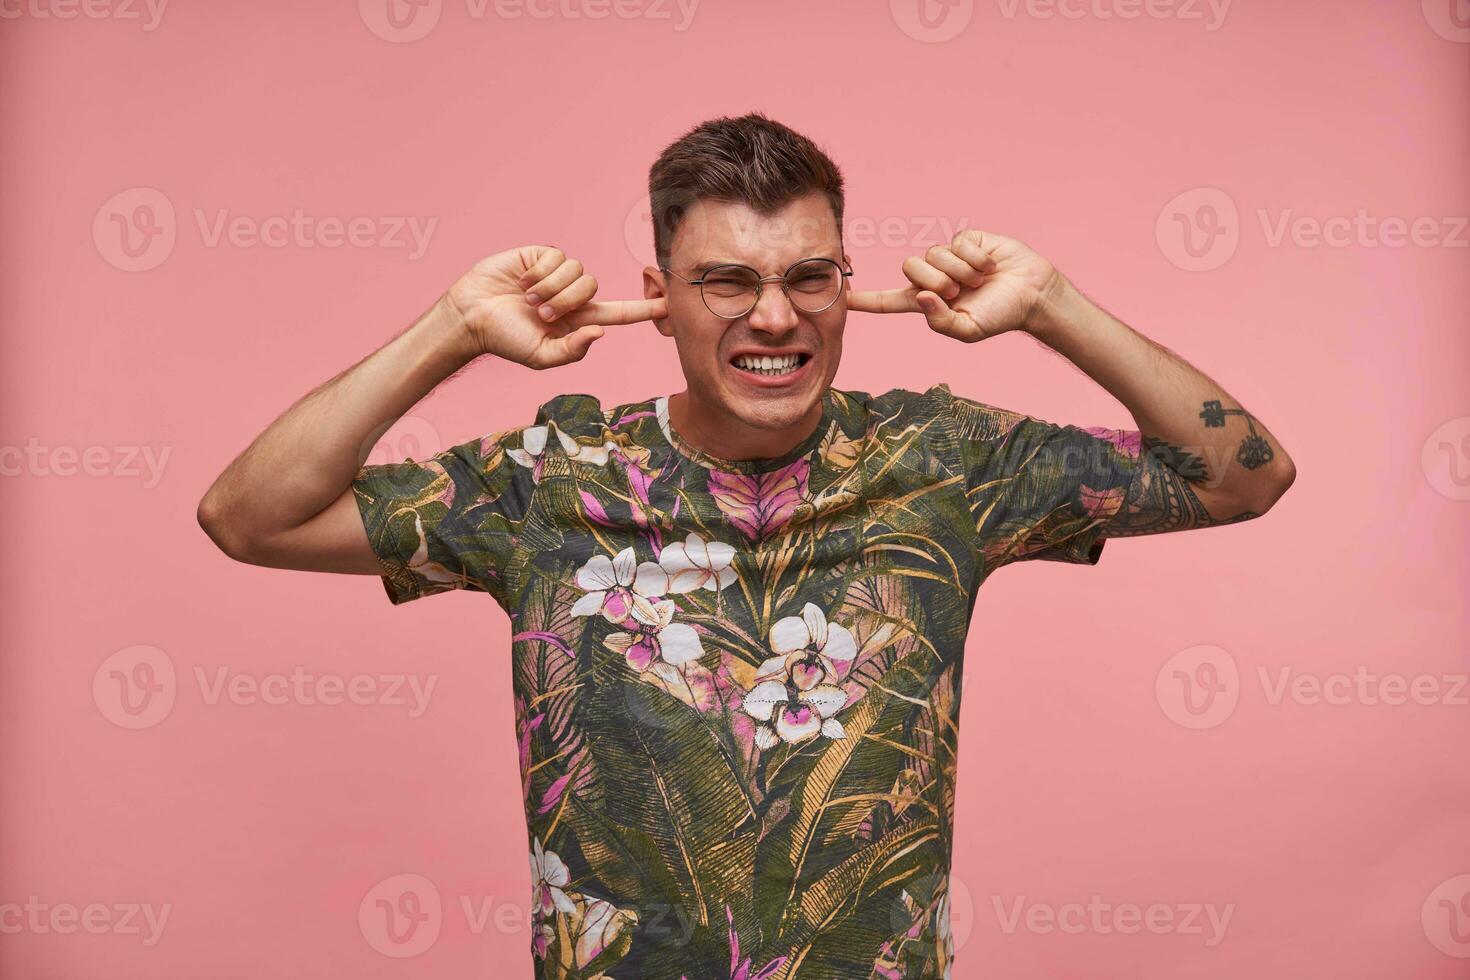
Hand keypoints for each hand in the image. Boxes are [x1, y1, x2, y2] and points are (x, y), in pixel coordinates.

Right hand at [445, 246, 665, 369]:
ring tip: (528, 298)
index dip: (643, 308)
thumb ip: (573, 350)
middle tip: (540, 313)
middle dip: (566, 302)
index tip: (670, 303)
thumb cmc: (505, 340)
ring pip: (578, 272)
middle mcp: (572, 296)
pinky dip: (540, 272)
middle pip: (593, 290)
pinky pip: (557, 257)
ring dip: (551, 288)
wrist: (472, 316)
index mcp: (578, 321)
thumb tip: (601, 332)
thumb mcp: (541, 357)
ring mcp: (557, 274)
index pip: (618, 313)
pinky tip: (522, 280)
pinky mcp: (541, 256)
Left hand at [847, 230, 1063, 341]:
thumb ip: (940, 321)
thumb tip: (919, 297)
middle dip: (937, 281)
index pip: (888, 302)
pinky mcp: (966, 239)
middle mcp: (933, 277)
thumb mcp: (968, 330)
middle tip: (961, 291)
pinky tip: (990, 265)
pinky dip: (975, 258)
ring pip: (934, 254)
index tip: (841, 297)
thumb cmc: (1000, 316)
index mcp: (927, 303)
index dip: (866, 300)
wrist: (1032, 294)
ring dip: (960, 271)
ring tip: (980, 280)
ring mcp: (948, 256)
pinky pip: (957, 242)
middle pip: (911, 269)